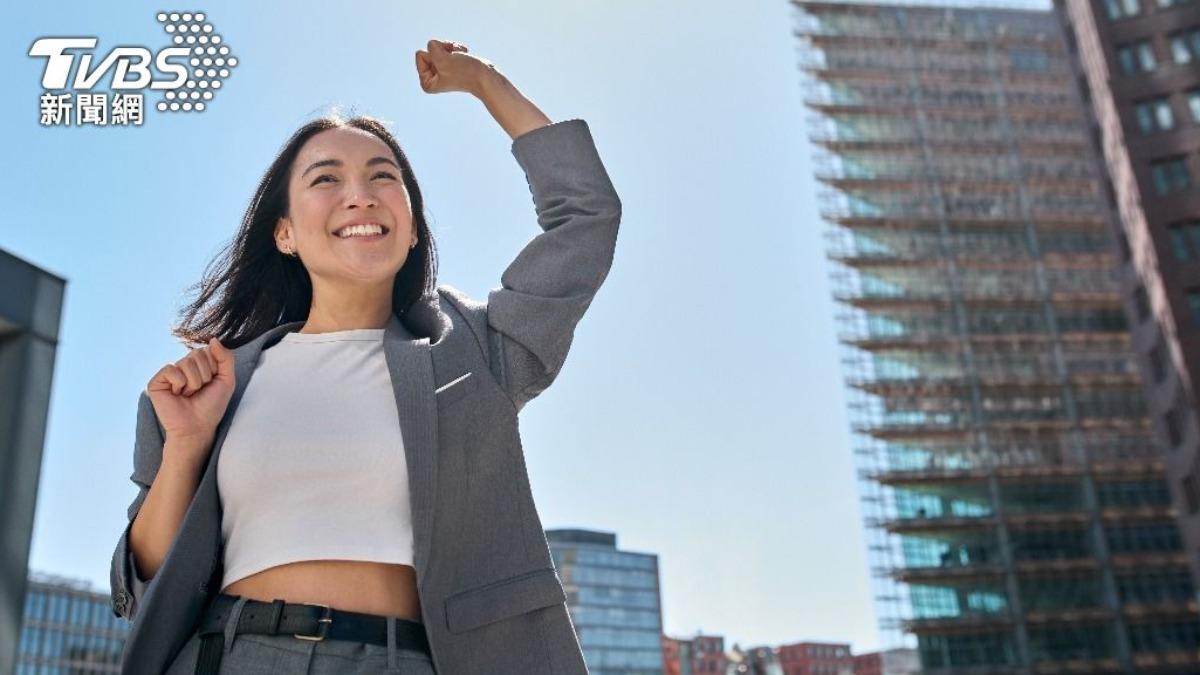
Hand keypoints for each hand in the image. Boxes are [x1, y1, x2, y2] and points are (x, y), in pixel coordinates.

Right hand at [145, 337, 235, 463]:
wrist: (197, 426)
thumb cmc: (212, 406)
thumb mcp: (227, 380)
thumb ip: (225, 358)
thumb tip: (213, 339)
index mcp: (199, 364)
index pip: (209, 350)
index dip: (214, 368)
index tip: (211, 383)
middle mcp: (183, 366)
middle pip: (198, 354)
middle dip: (204, 375)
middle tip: (199, 391)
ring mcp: (169, 373)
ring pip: (186, 362)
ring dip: (194, 382)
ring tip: (189, 394)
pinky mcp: (157, 381)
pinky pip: (171, 369)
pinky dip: (179, 384)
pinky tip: (177, 394)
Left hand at [414, 38, 498, 95]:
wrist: (484, 76)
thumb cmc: (464, 71)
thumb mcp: (442, 58)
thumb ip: (431, 47)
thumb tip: (434, 45)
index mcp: (426, 83)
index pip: (420, 54)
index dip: (435, 55)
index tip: (447, 64)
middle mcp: (432, 78)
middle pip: (429, 49)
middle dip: (443, 50)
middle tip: (454, 60)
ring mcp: (442, 70)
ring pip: (438, 47)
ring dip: (450, 48)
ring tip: (460, 57)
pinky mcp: (451, 64)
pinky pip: (446, 46)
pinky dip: (456, 48)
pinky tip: (464, 54)